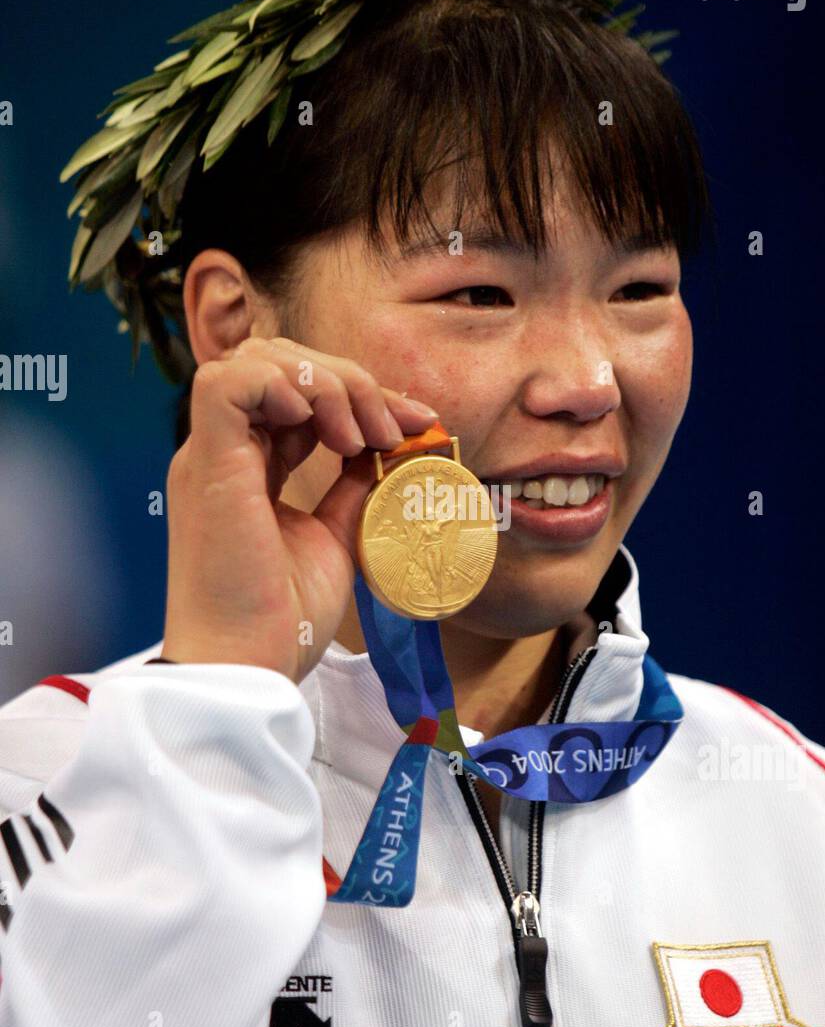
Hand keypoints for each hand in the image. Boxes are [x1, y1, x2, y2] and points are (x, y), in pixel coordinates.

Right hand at [160, 335, 437, 681]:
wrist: (248, 667)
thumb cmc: (281, 620)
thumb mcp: (338, 538)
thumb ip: (355, 488)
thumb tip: (388, 446)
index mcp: (247, 467)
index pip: (298, 394)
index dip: (359, 394)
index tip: (416, 423)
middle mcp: (224, 453)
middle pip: (279, 362)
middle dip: (349, 380)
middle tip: (394, 429)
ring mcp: (210, 455)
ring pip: (256, 359)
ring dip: (325, 383)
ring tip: (361, 437)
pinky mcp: (206, 464)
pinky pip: (228, 382)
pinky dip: (285, 387)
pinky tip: (325, 430)